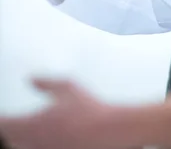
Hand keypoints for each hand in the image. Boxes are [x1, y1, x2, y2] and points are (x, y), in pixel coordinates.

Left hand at [0, 78, 134, 148]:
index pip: (4, 123)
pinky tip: (47, 137)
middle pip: (10, 138)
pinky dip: (36, 143)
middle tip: (13, 121)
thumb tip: (31, 79)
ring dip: (21, 138)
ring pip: (23, 146)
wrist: (109, 131)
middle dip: (10, 128)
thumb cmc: (90, 110)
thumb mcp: (68, 87)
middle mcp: (33, 141)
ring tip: (27, 129)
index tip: (5, 113)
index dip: (3, 118)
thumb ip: (46, 82)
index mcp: (31, 124)